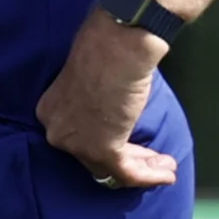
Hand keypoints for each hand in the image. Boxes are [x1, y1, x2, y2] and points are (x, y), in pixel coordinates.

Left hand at [36, 9, 179, 188]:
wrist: (118, 43)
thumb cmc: (108, 50)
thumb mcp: (94, 81)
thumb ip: (96, 102)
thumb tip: (114, 111)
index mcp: (51, 110)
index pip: (79, 140)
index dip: (109, 145)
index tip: (133, 146)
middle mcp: (56, 130)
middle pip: (93, 158)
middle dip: (130, 159)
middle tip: (154, 160)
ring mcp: (75, 142)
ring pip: (111, 168)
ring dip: (144, 169)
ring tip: (166, 167)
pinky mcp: (101, 148)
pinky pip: (126, 172)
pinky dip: (149, 175)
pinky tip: (167, 173)